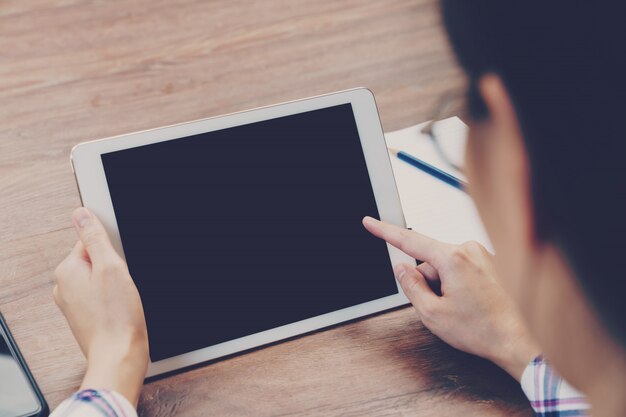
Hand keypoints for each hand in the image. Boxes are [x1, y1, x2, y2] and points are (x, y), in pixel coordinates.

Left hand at [54, 207, 147, 404]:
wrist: (120, 355)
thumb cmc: (117, 317)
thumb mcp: (111, 267)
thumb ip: (95, 237)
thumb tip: (81, 214)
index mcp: (67, 270)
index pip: (91, 241)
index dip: (113, 250)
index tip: (120, 264)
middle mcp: (65, 286)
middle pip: (97, 259)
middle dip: (115, 267)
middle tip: (124, 283)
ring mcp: (74, 302)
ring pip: (101, 278)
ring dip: (117, 283)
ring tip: (123, 298)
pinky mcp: (86, 315)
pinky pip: (102, 295)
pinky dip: (114, 298)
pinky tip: (122, 307)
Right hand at [363, 216, 539, 380]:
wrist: (515, 341)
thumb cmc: (481, 329)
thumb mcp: (432, 313)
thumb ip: (411, 286)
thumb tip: (402, 268)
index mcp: (452, 258)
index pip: (409, 241)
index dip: (385, 232)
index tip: (369, 222)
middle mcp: (468, 250)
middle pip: (427, 260)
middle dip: (427, 282)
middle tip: (442, 307)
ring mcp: (480, 255)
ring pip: (443, 266)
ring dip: (442, 285)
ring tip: (461, 308)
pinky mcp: (487, 263)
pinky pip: (458, 268)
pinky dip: (456, 284)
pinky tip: (469, 303)